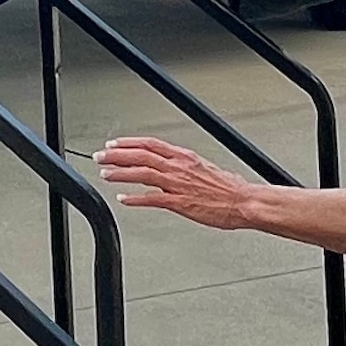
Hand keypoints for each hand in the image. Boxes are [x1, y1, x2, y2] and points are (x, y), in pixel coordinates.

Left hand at [95, 136, 253, 228]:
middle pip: (141, 155)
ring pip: (142, 174)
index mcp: (184, 157)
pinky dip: (136, 198)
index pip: (150, 144)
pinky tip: (124, 199)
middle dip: (117, 155)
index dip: (129, 143)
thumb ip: (184, 167)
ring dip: (121, 173)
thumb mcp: (204, 168)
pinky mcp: (180, 203)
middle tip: (101, 156)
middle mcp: (178, 167)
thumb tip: (172, 167)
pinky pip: (152, 199)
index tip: (114, 144)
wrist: (244, 201)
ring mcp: (178, 184)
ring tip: (106, 174)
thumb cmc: (229, 188)